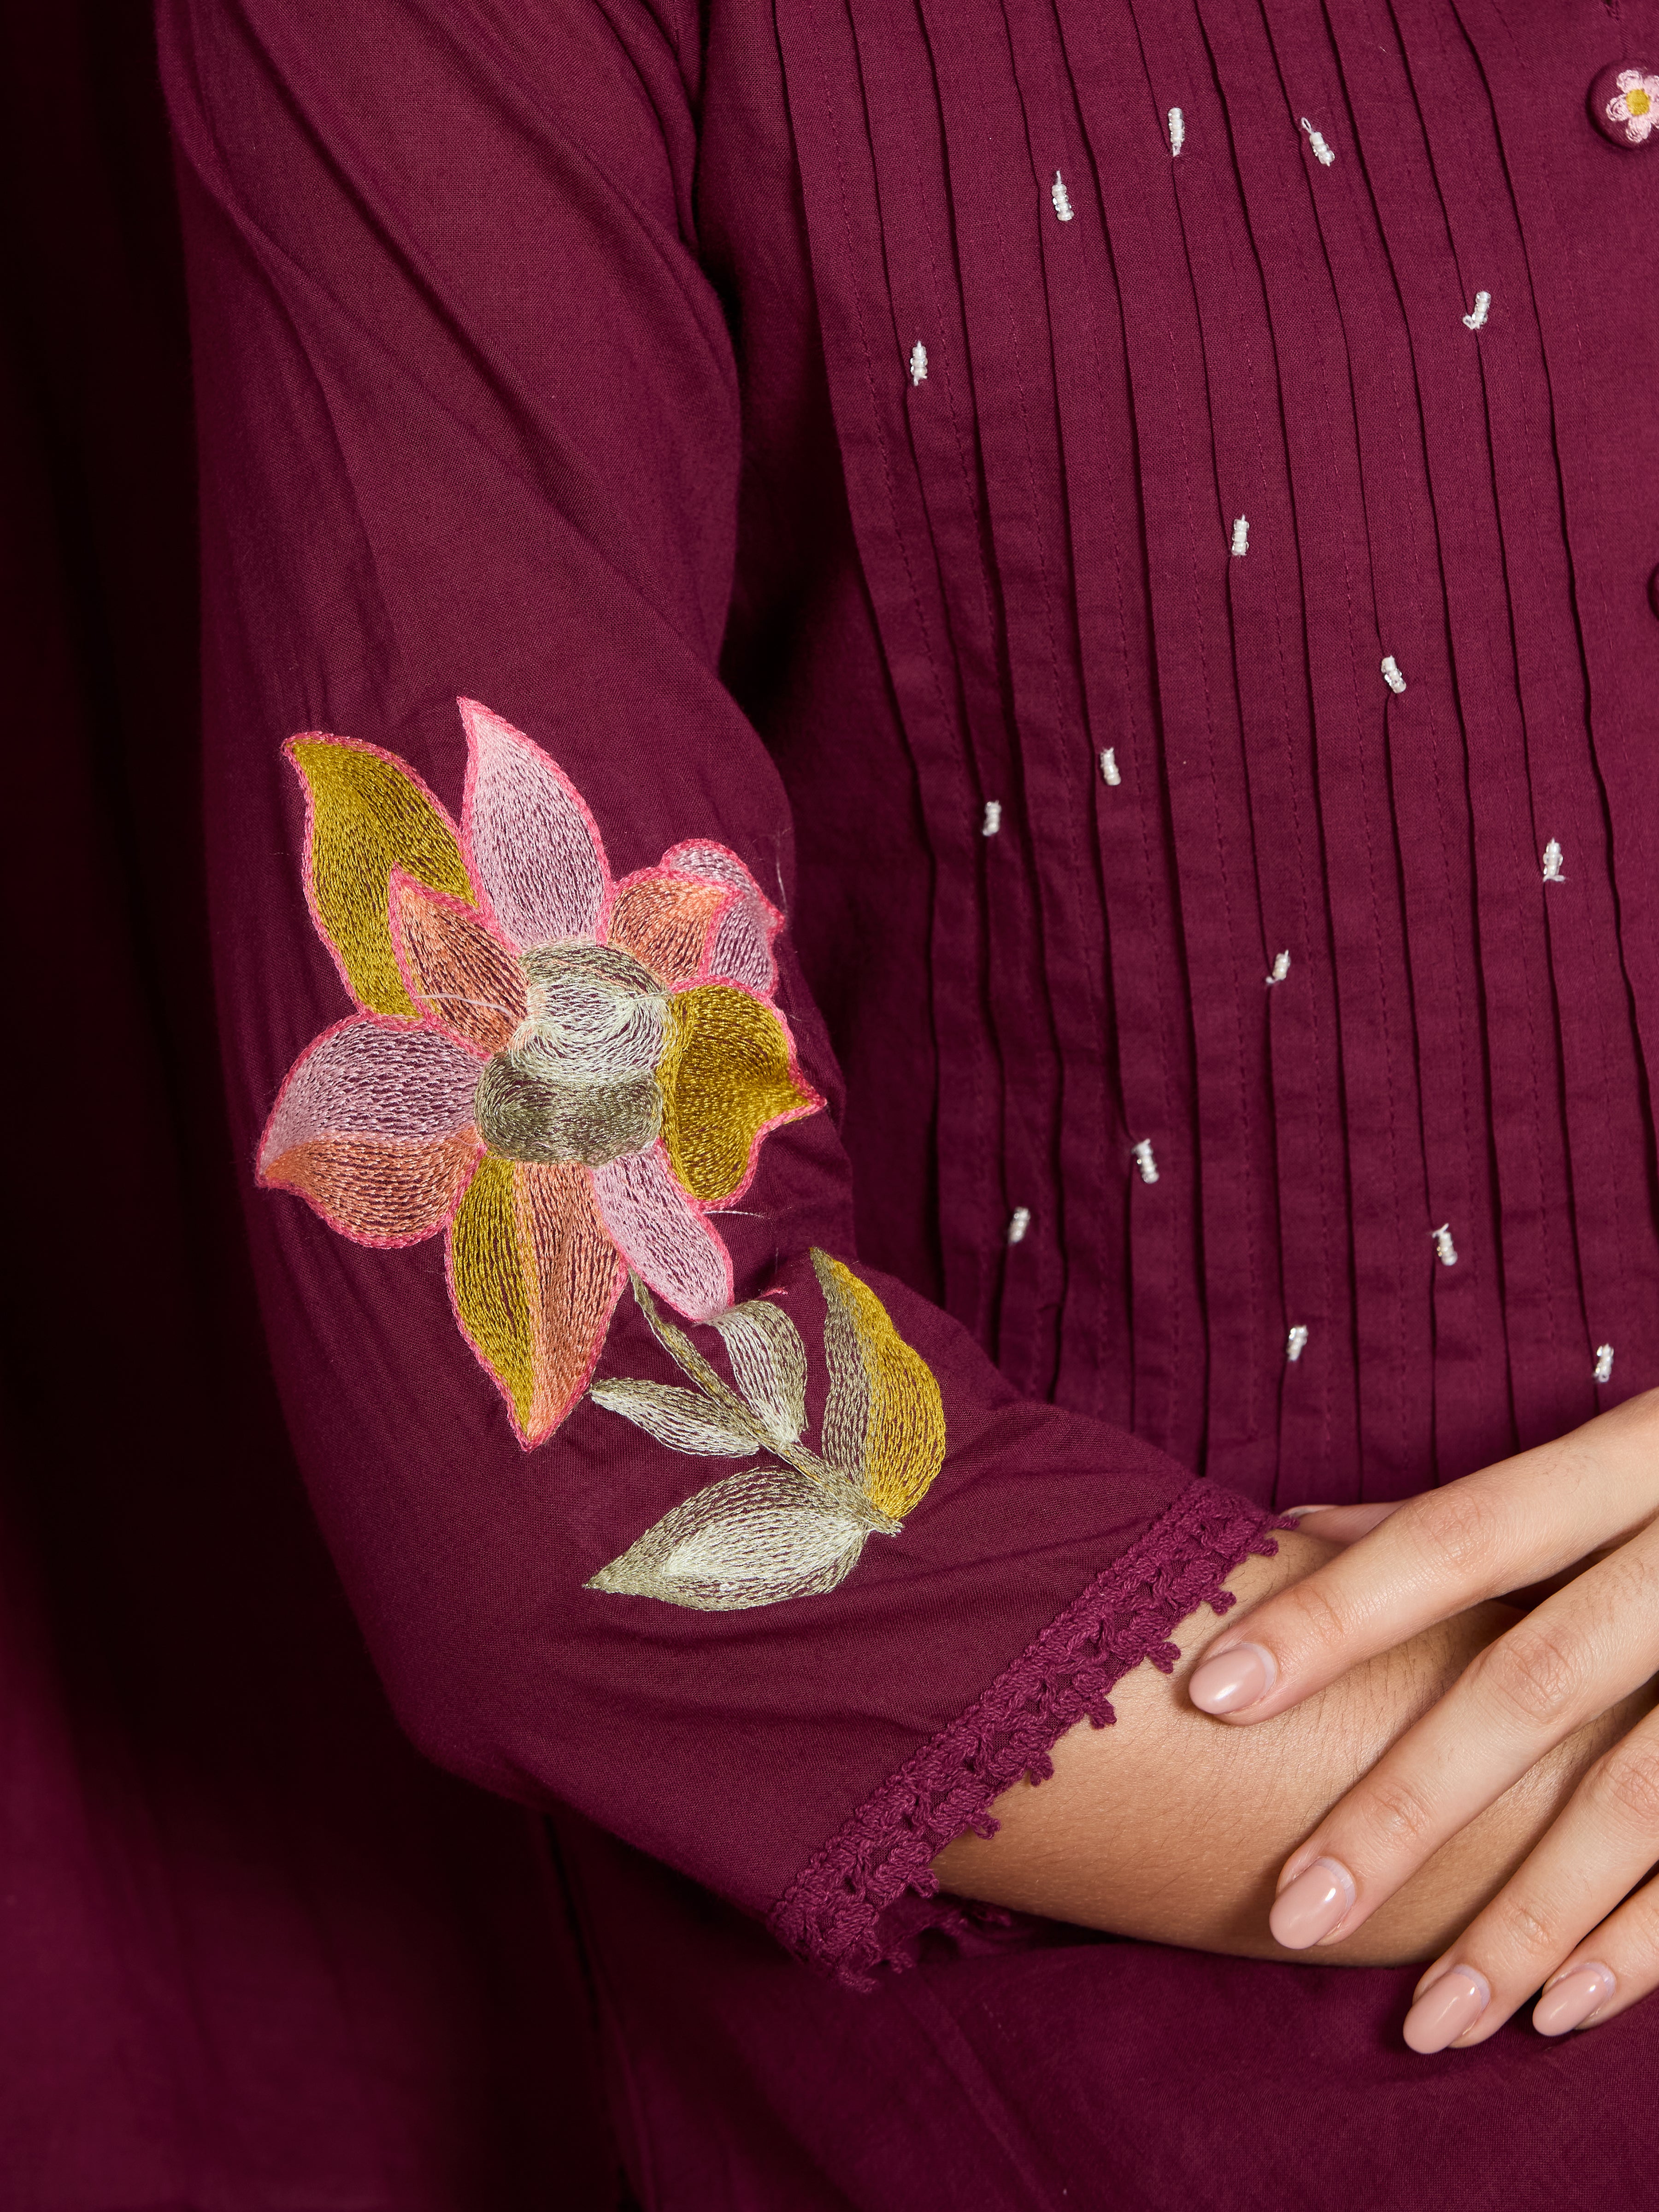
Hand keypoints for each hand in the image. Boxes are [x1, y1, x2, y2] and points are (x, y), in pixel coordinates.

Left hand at [1188, 1390, 1658, 2051]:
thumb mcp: (1631, 1456)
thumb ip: (1481, 1510)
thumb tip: (1300, 1530)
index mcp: (1639, 1460)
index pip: (1459, 1535)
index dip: (1336, 1613)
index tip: (1213, 1690)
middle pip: (1532, 1685)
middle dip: (1403, 1808)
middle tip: (1289, 1912)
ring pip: (1633, 1796)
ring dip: (1518, 1921)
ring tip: (1424, 2021)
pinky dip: (1645, 1940)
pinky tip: (1558, 2009)